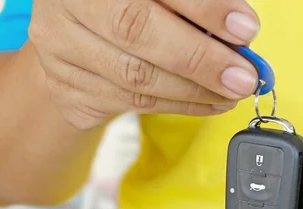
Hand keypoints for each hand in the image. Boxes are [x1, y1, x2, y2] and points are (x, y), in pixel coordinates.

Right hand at [29, 0, 260, 129]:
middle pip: (136, 36)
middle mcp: (63, 12)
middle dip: (199, 60)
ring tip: (231, 92)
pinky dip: (176, 106)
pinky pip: (129, 104)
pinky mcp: (66, 91)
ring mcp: (58, 56)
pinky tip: (206, 103)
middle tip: (243, 77)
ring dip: (193, 91)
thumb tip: (238, 31)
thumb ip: (188, 4)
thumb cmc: (122, 5)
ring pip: (134, 79)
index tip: (244, 28)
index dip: (201, 9)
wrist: (72, 31)